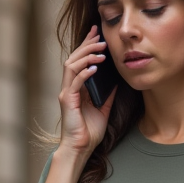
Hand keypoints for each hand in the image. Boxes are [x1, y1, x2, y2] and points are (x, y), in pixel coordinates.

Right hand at [57, 26, 116, 155]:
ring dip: (86, 56)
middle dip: (86, 45)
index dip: (87, 46)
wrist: (81, 148)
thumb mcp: (103, 109)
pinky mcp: (67, 101)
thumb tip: (117, 81)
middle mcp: (69, 88)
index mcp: (76, 88)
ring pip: (71, 66)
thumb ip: (108, 95)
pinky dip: (84, 73)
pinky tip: (95, 68)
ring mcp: (66, 93)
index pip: (80, 61)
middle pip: (74, 59)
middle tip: (99, 36)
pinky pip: (74, 82)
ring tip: (101, 52)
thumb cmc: (89, 131)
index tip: (97, 34)